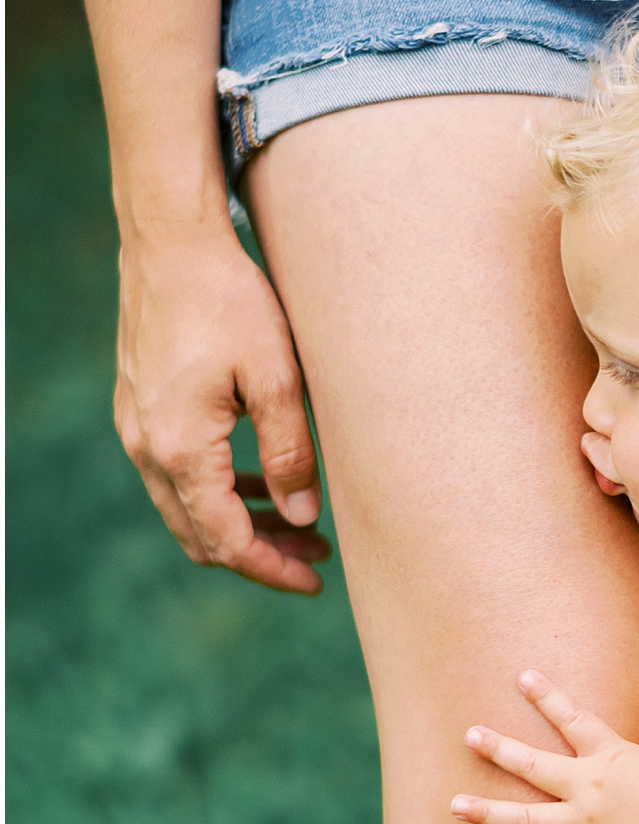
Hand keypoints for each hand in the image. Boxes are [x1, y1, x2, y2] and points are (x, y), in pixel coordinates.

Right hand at [115, 226, 328, 594]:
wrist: (171, 242)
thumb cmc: (230, 300)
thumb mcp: (278, 377)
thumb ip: (290, 452)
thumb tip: (304, 517)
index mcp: (182, 449)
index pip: (227, 541)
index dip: (272, 569)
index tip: (316, 581)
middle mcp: (149, 448)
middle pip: (201, 536)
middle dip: (261, 554)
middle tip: (317, 557)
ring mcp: (137, 429)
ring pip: (187, 507)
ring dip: (242, 523)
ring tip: (301, 523)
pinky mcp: (141, 408)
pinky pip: (178, 473)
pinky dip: (220, 490)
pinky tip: (262, 481)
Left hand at [452, 671, 638, 823]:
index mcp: (610, 756)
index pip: (572, 718)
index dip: (547, 696)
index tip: (522, 677)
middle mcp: (588, 788)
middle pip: (533, 765)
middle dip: (499, 749)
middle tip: (470, 735)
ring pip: (526, 820)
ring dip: (488, 813)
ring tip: (455, 807)